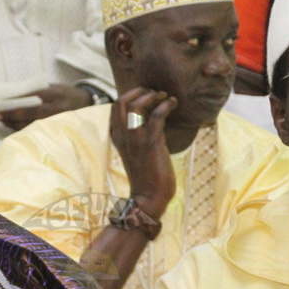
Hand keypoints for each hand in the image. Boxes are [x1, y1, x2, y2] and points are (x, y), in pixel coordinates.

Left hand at [0, 84, 93, 130]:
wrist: (87, 104)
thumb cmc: (66, 94)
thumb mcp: (55, 87)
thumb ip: (39, 92)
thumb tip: (14, 98)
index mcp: (55, 95)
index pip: (32, 99)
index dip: (16, 105)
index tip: (1, 107)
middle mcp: (57, 109)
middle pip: (32, 115)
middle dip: (13, 117)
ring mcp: (59, 121)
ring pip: (35, 126)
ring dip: (17, 125)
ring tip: (4, 123)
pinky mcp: (60, 130)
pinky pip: (40, 132)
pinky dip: (26, 131)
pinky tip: (15, 129)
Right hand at [109, 87, 178, 218]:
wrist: (150, 197)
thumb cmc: (147, 175)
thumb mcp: (138, 151)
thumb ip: (140, 133)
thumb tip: (153, 116)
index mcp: (117, 137)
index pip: (115, 106)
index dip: (131, 95)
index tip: (147, 96)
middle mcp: (122, 135)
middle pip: (121, 101)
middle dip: (139, 91)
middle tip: (155, 93)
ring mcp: (135, 139)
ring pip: (136, 105)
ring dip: (153, 96)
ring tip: (165, 97)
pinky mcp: (150, 143)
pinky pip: (156, 115)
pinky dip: (166, 105)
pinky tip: (173, 104)